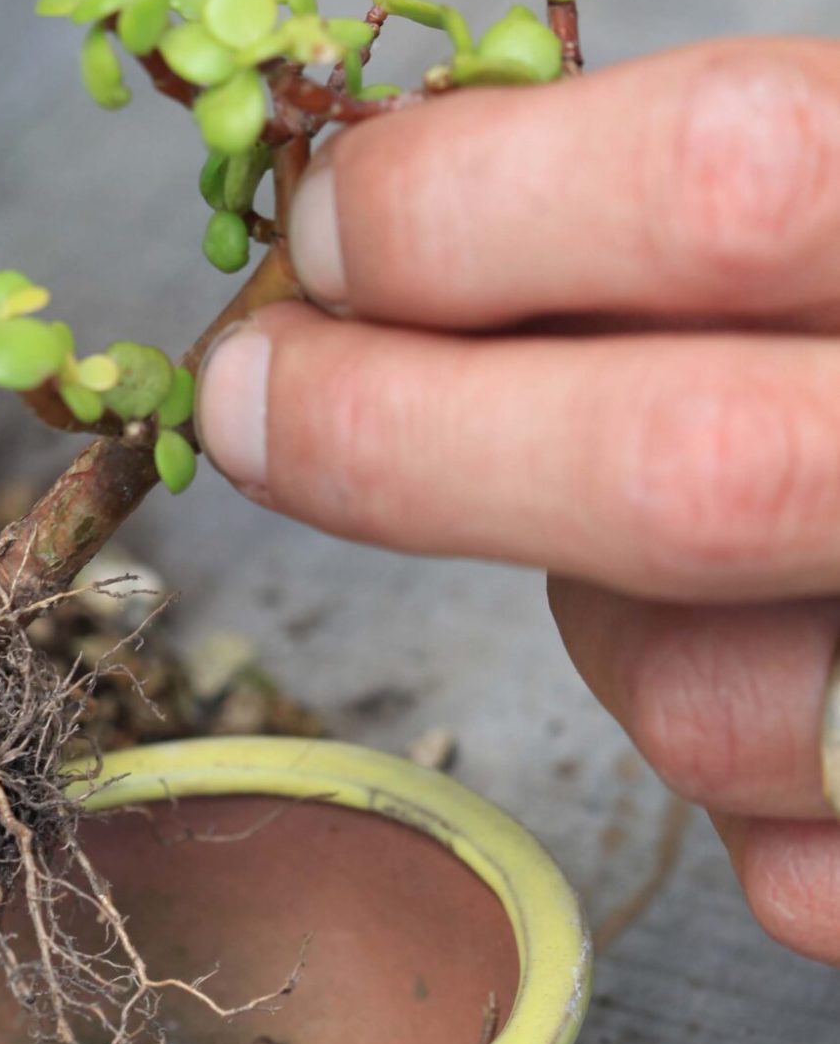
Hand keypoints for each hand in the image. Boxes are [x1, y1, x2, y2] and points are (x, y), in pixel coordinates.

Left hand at [196, 38, 839, 963]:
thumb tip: (382, 220)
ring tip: (673, 541)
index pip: (725, 185)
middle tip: (257, 397)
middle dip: (396, 438)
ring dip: (604, 623)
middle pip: (670, 474)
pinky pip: (782, 858)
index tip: (328, 221)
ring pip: (697, 704)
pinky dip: (737, 775)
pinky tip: (800, 665)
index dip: (471, 205)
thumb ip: (721, 196)